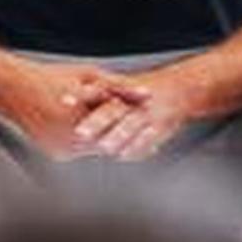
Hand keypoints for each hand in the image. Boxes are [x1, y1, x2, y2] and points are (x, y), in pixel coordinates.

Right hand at [0, 60, 151, 159]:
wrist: (12, 90)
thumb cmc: (49, 78)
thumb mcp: (88, 75)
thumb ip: (119, 87)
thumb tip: (147, 95)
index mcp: (79, 114)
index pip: (120, 124)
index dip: (133, 120)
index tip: (145, 119)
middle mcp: (69, 137)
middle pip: (110, 140)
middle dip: (121, 130)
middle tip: (130, 123)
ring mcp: (61, 149)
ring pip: (96, 148)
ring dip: (104, 137)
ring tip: (103, 122)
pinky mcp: (55, 154)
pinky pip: (81, 150)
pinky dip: (86, 141)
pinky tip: (83, 127)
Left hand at [73, 68, 193, 160]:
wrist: (178, 90)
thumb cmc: (138, 93)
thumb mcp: (118, 86)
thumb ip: (94, 97)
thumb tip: (65, 104)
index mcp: (118, 87)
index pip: (97, 88)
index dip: (80, 94)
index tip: (63, 101)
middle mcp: (132, 98)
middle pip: (112, 109)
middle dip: (97, 121)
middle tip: (79, 133)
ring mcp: (147, 111)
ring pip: (131, 122)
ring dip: (118, 135)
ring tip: (104, 146)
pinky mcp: (161, 125)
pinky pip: (148, 136)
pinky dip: (136, 145)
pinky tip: (122, 155)